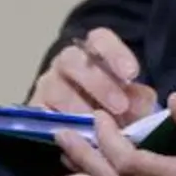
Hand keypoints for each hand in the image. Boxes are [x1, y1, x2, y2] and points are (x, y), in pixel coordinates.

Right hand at [31, 28, 158, 125]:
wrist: (91, 132)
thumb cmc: (117, 111)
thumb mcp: (134, 103)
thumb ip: (139, 100)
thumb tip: (137, 103)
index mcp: (94, 52)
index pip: (100, 39)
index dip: (115, 53)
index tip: (131, 74)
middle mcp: (67, 62)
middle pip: (72, 59)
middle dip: (98, 83)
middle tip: (120, 107)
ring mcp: (48, 84)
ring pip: (55, 88)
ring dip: (79, 108)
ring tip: (99, 127)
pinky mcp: (36, 109)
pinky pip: (41, 113)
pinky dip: (59, 124)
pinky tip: (77, 136)